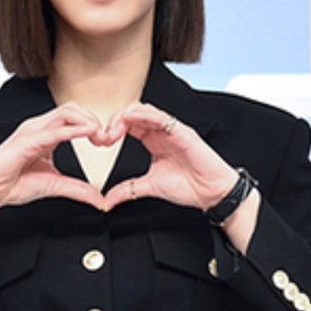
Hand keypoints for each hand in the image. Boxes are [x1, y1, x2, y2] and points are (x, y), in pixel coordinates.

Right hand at [0, 102, 109, 217]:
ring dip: (88, 122)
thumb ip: (78, 189)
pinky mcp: (27, 140)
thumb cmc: (12, 184)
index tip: (107, 141)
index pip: (75, 117)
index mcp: (46, 133)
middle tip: (106, 139)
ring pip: (66, 112)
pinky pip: (54, 130)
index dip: (94, 125)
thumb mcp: (55, 184)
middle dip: (94, 120)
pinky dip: (74, 131)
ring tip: (99, 137)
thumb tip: (98, 198)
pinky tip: (88, 134)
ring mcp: (32, 131)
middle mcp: (39, 127)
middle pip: (73, 109)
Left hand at [101, 103, 238, 211]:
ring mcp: (171, 130)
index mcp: (153, 142)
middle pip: (132, 114)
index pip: (128, 126)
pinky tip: (130, 119)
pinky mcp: (182, 132)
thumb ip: (127, 190)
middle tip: (103, 138)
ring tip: (114, 130)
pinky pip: (161, 117)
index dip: (112, 130)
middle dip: (114, 123)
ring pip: (144, 110)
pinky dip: (144, 115)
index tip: (100, 143)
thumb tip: (107, 200)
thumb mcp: (149, 187)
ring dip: (125, 117)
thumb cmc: (189, 186)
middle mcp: (161, 133)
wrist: (210, 193)